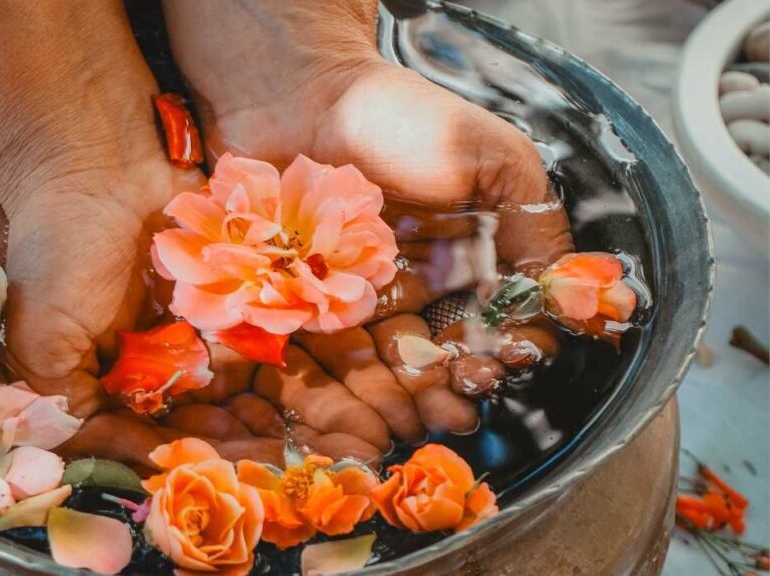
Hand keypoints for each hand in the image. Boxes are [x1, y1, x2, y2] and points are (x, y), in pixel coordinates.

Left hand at [161, 0, 574, 436]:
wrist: (300, 93)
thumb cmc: (403, 119)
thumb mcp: (494, 161)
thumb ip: (535, 224)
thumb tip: (582, 299)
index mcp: (464, 258)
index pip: (492, 321)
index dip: (503, 349)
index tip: (505, 364)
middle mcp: (414, 286)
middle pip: (439, 352)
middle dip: (455, 384)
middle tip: (461, 407)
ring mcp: (357, 297)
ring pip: (387, 362)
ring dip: (408, 396)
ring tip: (420, 419)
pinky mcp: (304, 301)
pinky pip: (327, 353)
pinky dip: (346, 383)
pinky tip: (363, 406)